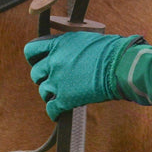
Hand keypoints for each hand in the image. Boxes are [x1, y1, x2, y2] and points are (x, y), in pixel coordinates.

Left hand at [24, 32, 142, 119]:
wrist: (120, 65)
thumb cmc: (110, 49)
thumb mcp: (85, 39)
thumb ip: (70, 47)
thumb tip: (68, 53)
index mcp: (59, 44)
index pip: (31, 50)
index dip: (34, 57)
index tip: (38, 61)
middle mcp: (54, 61)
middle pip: (36, 73)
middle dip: (44, 77)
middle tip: (54, 79)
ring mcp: (58, 81)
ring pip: (43, 91)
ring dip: (50, 93)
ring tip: (60, 94)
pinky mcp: (65, 99)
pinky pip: (51, 109)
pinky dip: (54, 112)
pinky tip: (59, 112)